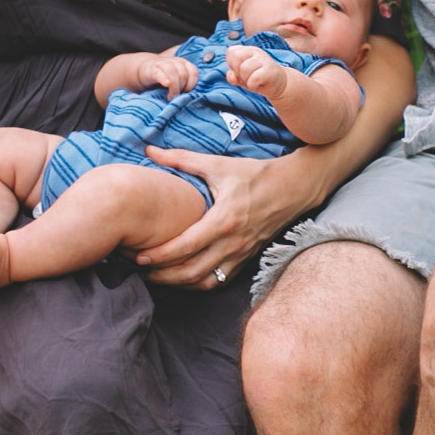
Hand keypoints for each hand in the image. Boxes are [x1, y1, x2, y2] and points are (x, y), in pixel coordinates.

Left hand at [134, 145, 319, 288]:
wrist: (295, 187)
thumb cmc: (255, 174)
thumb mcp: (218, 164)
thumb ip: (181, 159)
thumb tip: (149, 151)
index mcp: (225, 219)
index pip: (186, 246)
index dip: (161, 255)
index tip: (139, 256)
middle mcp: (234, 242)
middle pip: (192, 271)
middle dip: (163, 275)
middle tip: (141, 270)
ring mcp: (242, 254)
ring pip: (206, 281)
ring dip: (180, 284)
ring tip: (158, 277)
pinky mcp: (247, 259)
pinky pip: (220, 281)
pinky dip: (199, 284)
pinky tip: (183, 278)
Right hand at [135, 55, 198, 94]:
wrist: (145, 71)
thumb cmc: (165, 78)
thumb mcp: (178, 80)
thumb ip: (185, 84)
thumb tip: (192, 96)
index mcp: (184, 64)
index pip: (193, 72)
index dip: (192, 84)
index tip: (187, 93)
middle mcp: (175, 61)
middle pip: (183, 74)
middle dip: (182, 88)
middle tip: (177, 98)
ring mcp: (163, 63)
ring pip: (172, 72)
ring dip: (174, 87)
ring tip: (170, 97)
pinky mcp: (152, 69)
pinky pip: (160, 73)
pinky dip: (164, 79)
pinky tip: (166, 85)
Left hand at [224, 45, 288, 96]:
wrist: (278, 85)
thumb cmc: (257, 79)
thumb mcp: (241, 77)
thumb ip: (232, 76)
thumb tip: (233, 78)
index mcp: (248, 50)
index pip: (232, 51)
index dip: (232, 64)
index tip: (240, 71)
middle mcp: (256, 52)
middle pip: (237, 56)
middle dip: (237, 70)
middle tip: (246, 77)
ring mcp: (264, 60)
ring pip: (244, 68)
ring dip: (246, 79)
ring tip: (253, 81)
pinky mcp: (270, 71)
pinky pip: (254, 78)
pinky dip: (252, 86)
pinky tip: (258, 85)